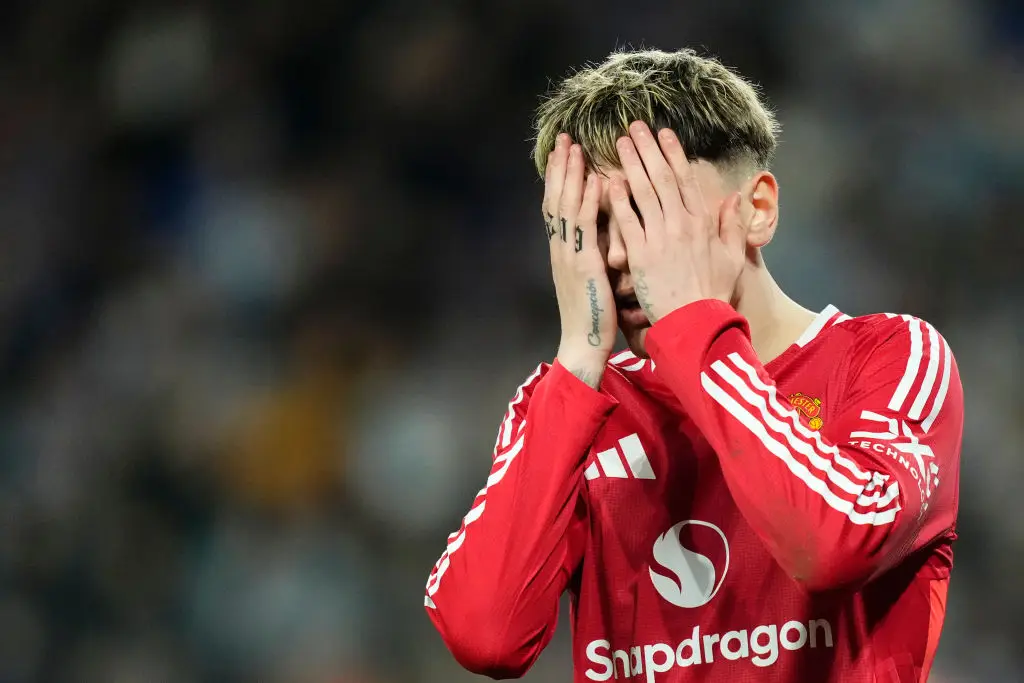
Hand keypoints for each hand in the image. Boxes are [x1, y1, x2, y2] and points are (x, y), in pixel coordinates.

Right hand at [544, 134, 615, 387]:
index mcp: (564, 250)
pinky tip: (596, 180)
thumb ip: (594, 252)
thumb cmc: (594, 315)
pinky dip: (590, 201)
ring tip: (574, 147)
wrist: (584, 344)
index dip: (560, 177)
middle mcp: (562, 248)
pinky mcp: (584, 264)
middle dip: (560, 167)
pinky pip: (586, 227)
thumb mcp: (592, 278)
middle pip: (556, 198)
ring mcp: (570, 255)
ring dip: (571, 174)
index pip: (558, 205)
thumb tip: (603, 232)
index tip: (564, 152)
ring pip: (567, 206)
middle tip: (564, 138)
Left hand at [609, 121, 745, 322]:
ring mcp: (660, 238)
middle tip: (634, 126)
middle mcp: (681, 224)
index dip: (673, 153)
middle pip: (662, 177)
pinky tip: (609, 181)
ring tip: (620, 143)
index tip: (664, 132)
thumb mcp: (734, 258)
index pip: (685, 179)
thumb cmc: (714, 294)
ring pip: (644, 192)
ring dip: (632, 164)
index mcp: (702, 222)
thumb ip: (733, 226)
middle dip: (648, 149)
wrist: (696, 323)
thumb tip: (736, 197)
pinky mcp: (641, 255)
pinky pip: (628, 222)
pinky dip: (619, 200)